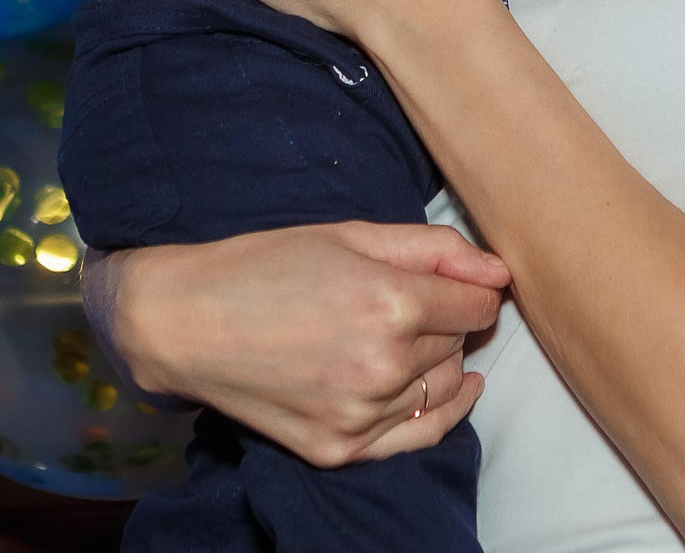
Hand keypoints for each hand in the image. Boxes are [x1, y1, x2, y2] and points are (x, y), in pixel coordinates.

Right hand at [83, 223, 508, 466]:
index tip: (457, 281)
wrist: (186, 323)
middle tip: (408, 301)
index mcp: (389, 302)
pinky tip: (452, 389)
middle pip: (460, 343)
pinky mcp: (341, 448)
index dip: (472, 287)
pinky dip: (442, 411)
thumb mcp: (351, 234)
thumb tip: (498, 271)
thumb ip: (433, 248)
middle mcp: (383, 364)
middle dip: (447, 319)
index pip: (478, 303)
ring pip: (444, 386)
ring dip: (436, 361)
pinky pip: (420, 435)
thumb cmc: (265, 266)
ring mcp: (362, 414)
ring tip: (399, 337)